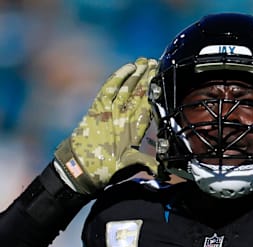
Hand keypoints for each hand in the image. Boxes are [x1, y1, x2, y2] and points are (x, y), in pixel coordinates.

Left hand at [54, 57, 157, 193]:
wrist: (81, 168)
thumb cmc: (107, 168)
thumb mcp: (130, 166)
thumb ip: (148, 163)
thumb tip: (164, 171)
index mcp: (134, 130)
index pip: (148, 105)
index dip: (155, 90)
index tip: (162, 77)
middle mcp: (123, 117)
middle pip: (138, 93)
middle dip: (147, 77)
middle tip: (155, 63)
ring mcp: (109, 111)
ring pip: (125, 88)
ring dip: (135, 74)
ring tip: (143, 62)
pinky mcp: (97, 108)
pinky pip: (109, 88)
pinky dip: (117, 77)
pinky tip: (126, 68)